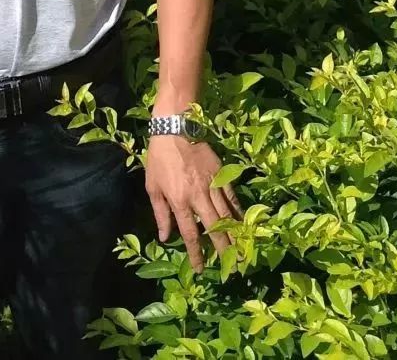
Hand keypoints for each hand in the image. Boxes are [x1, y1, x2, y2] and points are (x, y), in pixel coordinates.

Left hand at [145, 137, 241, 271]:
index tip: (201, 269)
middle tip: (231, 267)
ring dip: (235, 235)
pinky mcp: (222, 173)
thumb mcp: (152, 186)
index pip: (190, 234)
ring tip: (242, 252)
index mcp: (179, 201)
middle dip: (223, 250)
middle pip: (214, 228)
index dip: (196, 254)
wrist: (175, 127)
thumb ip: (160, 213)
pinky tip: (244, 223)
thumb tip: (165, 237)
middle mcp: (198, 196)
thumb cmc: (159, 157)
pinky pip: (232, 197)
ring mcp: (212, 184)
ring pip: (227, 214)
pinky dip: (239, 212)